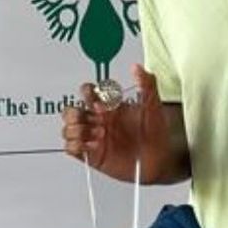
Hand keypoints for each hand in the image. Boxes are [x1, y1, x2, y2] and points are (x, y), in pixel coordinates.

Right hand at [61, 65, 180, 183]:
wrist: (159, 160)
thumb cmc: (155, 133)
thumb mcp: (153, 106)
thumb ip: (147, 84)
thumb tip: (137, 67)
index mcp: (108, 106)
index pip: (87, 92)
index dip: (90, 94)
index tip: (103, 102)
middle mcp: (98, 121)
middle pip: (70, 110)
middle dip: (77, 113)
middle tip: (98, 119)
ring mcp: (93, 138)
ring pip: (68, 129)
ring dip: (79, 129)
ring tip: (101, 134)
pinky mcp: (92, 155)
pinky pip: (71, 148)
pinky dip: (77, 145)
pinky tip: (95, 146)